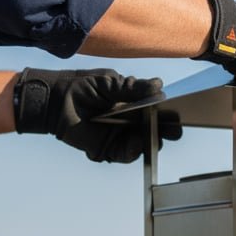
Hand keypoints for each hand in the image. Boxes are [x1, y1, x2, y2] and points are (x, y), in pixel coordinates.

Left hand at [13, 68, 180, 162]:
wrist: (56, 100)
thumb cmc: (80, 87)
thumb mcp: (109, 82)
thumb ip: (132, 87)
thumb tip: (158, 85)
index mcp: (133, 104)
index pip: (157, 111)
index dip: (169, 113)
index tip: (179, 112)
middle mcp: (130, 122)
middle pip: (154, 130)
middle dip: (165, 131)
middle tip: (173, 129)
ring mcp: (120, 136)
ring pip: (143, 144)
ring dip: (150, 141)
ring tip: (154, 135)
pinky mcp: (107, 149)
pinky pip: (125, 154)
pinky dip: (133, 151)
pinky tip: (137, 143)